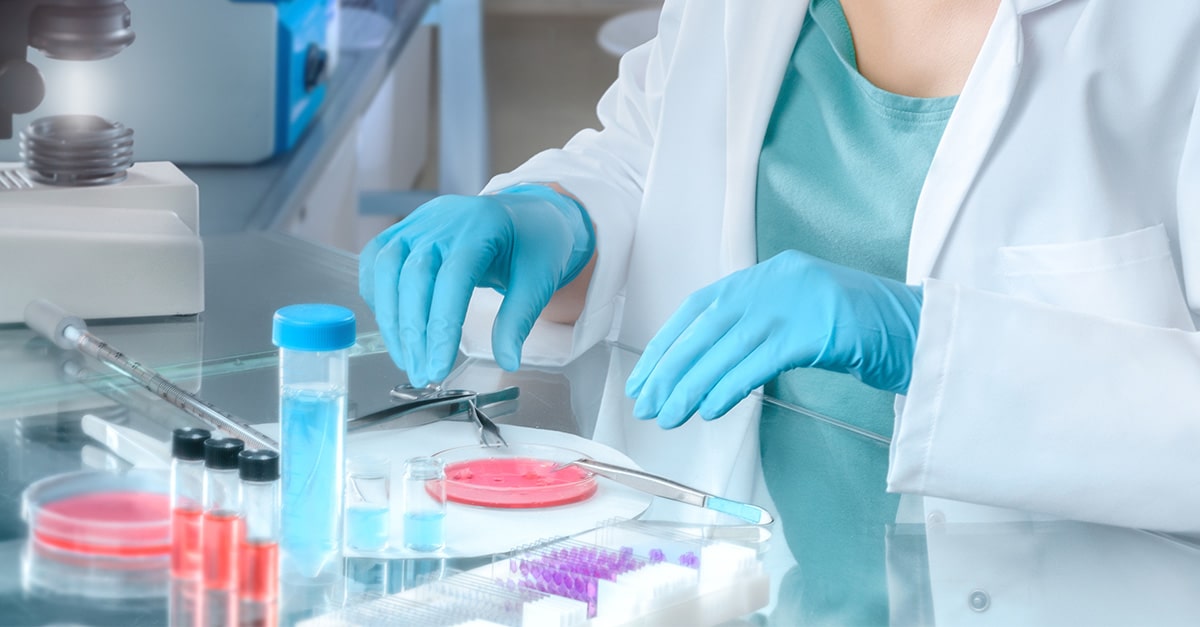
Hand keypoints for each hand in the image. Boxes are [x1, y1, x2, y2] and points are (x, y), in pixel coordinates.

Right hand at [359, 185, 593, 386]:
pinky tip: (392, 326)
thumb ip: (518, 319)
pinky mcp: (404, 230)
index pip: (452, 280)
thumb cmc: (533, 246)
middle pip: (414, 277)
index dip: (441, 327)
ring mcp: (419, 222)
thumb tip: (507, 361)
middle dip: (413, 332)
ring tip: (406, 359)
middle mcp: (443, 220)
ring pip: (386, 268)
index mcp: (481, 228)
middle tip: (422, 375)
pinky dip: (378, 295)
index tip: (438, 368)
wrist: (522, 215)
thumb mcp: (538, 280)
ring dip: (390, 319)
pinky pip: (377, 261)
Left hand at [625, 250, 922, 428]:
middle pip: (707, 326)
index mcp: (766, 275)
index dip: (667, 343)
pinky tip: (710, 408)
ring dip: (692, 383)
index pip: (700, 308)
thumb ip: (754, 328)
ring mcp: (797, 301)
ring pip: (727, 346)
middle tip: (646, 402)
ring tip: (670, 414)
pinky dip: (729, 384)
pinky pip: (761, 360)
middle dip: (670, 367)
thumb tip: (704, 365)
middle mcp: (775, 280)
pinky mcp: (817, 328)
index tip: (644, 377)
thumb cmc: (856, 330)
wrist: (917, 329)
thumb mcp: (796, 317)